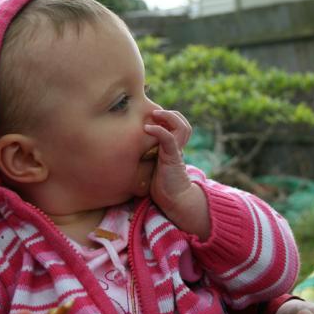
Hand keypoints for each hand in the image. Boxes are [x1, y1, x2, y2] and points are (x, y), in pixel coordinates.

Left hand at [144, 110, 209, 239]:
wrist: (173, 200)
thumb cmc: (160, 186)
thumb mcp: (153, 167)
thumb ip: (149, 156)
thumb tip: (130, 150)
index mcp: (174, 149)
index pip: (178, 127)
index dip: (168, 119)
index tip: (152, 116)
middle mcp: (178, 148)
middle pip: (184, 124)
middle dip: (171, 114)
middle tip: (155, 112)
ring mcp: (176, 152)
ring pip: (182, 127)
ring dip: (169, 117)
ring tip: (155, 114)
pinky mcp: (172, 157)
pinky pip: (169, 138)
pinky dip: (158, 130)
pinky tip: (147, 128)